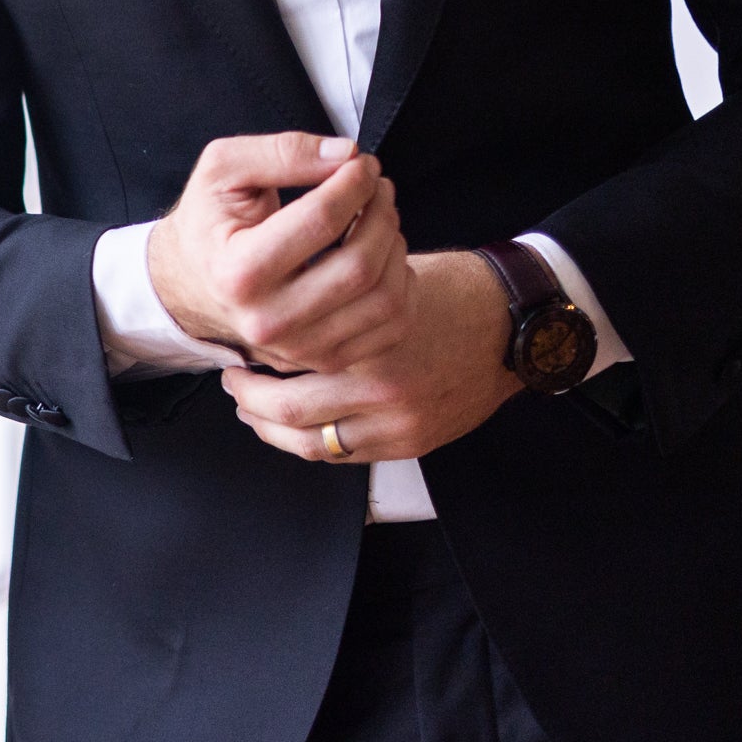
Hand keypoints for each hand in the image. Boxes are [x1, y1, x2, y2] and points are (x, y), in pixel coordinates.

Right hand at [146, 131, 410, 374]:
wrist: (192, 283)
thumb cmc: (210, 222)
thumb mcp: (223, 169)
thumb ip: (282, 152)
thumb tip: (345, 154)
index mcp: (236, 272)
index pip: (320, 221)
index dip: (353, 182)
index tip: (361, 162)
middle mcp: (267, 321)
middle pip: (359, 265)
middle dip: (381, 212)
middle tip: (378, 185)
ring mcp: (300, 348)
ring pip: (384, 298)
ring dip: (395, 244)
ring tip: (380, 215)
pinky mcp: (326, 360)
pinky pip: (393, 325)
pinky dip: (401, 283)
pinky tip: (382, 256)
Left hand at [222, 251, 521, 464]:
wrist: (509, 323)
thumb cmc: (444, 292)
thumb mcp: (377, 284)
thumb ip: (328, 308)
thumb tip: (271, 317)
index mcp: (366, 345)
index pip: (285, 369)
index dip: (250, 370)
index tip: (233, 359)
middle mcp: (380, 391)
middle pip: (290, 414)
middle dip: (251, 404)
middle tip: (234, 387)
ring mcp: (399, 424)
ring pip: (315, 445)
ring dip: (276, 432)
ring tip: (256, 412)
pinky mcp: (414, 442)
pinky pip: (348, 456)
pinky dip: (317, 444)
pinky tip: (300, 427)